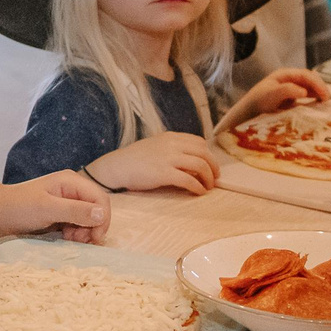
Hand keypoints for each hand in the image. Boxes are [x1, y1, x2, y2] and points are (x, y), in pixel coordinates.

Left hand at [0, 169, 112, 242]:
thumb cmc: (18, 207)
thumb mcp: (47, 209)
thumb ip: (75, 210)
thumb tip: (102, 214)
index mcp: (71, 182)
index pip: (101, 199)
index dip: (102, 219)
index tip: (93, 238)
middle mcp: (72, 190)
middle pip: (97, 211)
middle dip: (92, 228)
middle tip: (76, 240)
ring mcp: (67, 203)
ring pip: (89, 221)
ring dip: (83, 233)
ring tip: (67, 240)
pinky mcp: (61, 216)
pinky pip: (78, 226)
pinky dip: (75, 235)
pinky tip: (63, 239)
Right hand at [92, 130, 218, 194]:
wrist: (116, 167)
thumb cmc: (133, 160)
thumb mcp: (155, 146)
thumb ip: (172, 149)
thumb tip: (190, 162)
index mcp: (170, 137)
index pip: (199, 142)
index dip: (208, 155)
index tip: (210, 166)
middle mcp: (172, 144)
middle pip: (204, 153)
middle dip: (213, 167)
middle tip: (214, 179)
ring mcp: (168, 158)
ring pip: (200, 165)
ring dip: (208, 178)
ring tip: (207, 188)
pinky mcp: (163, 173)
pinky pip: (189, 180)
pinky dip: (197, 187)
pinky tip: (198, 193)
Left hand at [242, 67, 328, 115]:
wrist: (249, 112)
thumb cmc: (258, 101)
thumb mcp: (271, 94)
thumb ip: (287, 90)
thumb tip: (304, 91)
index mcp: (285, 74)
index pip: (306, 75)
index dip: (317, 83)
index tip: (325, 95)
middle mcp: (290, 79)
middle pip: (310, 79)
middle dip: (320, 87)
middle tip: (327, 100)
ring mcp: (291, 87)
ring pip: (310, 87)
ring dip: (319, 93)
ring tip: (325, 102)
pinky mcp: (292, 97)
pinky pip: (307, 95)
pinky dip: (314, 98)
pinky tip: (318, 104)